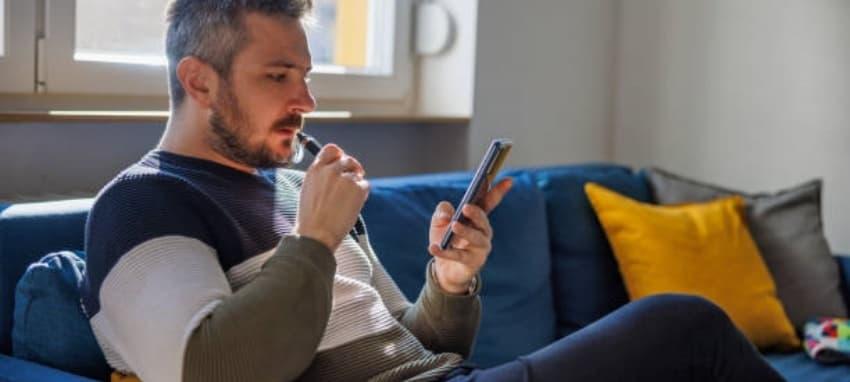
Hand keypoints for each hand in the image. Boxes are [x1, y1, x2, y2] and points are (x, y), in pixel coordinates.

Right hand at [295, 144, 368, 250]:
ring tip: (346, 202)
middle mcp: (330, 170)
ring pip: (357, 174)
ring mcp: (345, 178)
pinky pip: (364, 185)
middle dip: (352, 169)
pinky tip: (352, 207)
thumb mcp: (308, 191)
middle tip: (353, 181)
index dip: (339, 155)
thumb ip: (321, 178)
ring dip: (355, 185)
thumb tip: (336, 172)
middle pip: (348, 160)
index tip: (343, 162)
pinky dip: (362, 195)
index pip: (331, 150)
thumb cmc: (310, 219)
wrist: (316, 235)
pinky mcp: (358, 188)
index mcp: (315, 170)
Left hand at [428, 178, 513, 293]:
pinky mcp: (472, 263)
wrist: (443, 269)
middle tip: (466, 207)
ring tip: (454, 226)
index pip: (489, 202)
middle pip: (483, 221)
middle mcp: (483, 232)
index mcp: (477, 218)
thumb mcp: (439, 221)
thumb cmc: (445, 240)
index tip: (509, 180)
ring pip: (476, 238)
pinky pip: (458, 256)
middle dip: (476, 213)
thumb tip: (446, 215)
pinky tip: (433, 247)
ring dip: (465, 231)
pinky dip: (445, 251)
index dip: (499, 191)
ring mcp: (480, 248)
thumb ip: (442, 211)